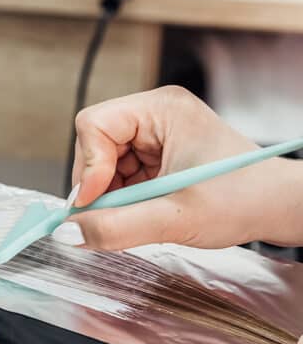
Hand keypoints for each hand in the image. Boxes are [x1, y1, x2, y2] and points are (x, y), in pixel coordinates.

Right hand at [52, 86, 302, 249]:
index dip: (86, 167)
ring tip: (137, 215)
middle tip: (110, 216)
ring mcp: (154, 137)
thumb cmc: (242, 199)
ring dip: (109, 197)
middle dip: (96, 186)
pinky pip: (117, 178)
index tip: (91, 204)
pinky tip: (141, 213)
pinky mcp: (154, 157)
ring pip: (102, 166)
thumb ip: (117, 228)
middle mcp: (154, 116)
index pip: (94, 125)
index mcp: (162, 110)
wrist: (274, 208)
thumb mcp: (175, 218)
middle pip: (94, 146)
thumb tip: (69, 233)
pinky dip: (120, 201)